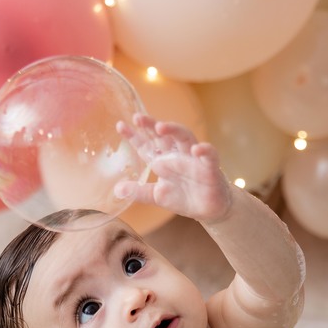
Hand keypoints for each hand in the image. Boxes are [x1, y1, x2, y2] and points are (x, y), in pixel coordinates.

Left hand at [114, 113, 232, 221]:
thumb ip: (139, 192)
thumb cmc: (184, 198)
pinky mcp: (210, 167)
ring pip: (185, 136)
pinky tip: (197, 150)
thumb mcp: (157, 196)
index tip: (120, 126)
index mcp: (163, 161)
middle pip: (164, 135)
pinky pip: (210, 155)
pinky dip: (204, 150)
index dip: (133, 135)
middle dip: (151, 125)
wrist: (208, 209)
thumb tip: (117, 190)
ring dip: (174, 129)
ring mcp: (194, 159)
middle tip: (138, 118)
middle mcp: (177, 155)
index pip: (146, 145)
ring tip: (161, 127)